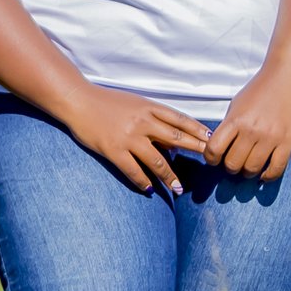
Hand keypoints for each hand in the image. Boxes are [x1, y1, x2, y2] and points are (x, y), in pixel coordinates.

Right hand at [64, 85, 207, 194]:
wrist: (77, 100)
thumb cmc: (106, 101)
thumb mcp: (134, 104)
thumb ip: (153, 119)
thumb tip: (173, 144)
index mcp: (148, 107)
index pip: (180, 120)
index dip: (198, 131)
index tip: (212, 140)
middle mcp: (142, 122)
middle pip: (176, 139)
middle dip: (195, 151)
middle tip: (210, 162)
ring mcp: (128, 137)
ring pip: (157, 161)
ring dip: (170, 177)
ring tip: (178, 188)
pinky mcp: (113, 150)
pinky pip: (133, 170)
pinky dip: (143, 182)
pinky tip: (150, 190)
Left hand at [204, 69, 290, 179]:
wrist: (285, 77)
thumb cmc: (258, 90)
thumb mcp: (236, 105)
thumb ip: (228, 127)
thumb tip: (219, 150)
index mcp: (235, 120)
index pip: (214, 149)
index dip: (211, 159)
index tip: (214, 159)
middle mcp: (252, 130)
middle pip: (233, 163)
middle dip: (230, 167)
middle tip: (233, 163)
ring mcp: (271, 137)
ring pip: (252, 169)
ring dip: (247, 172)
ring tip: (248, 167)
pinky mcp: (287, 141)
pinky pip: (276, 169)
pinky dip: (267, 176)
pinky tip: (263, 173)